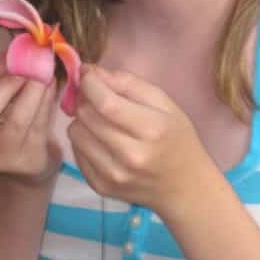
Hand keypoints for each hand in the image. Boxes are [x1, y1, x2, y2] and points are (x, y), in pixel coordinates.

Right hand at [0, 55, 62, 184]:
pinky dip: (47, 102)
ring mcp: (0, 158)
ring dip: (33, 90)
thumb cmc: (10, 124)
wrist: (25, 168)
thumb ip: (3, 77)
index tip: (13, 52)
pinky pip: (39, 126)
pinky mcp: (27, 162)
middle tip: (29, 65)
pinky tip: (52, 86)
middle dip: (7, 84)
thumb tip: (23, 43)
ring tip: (45, 72)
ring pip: (16, 119)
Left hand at [68, 65, 211, 210]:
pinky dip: (84, 140)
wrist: (184, 187)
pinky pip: (75, 153)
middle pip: (86, 116)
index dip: (90, 83)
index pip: (106, 103)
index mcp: (151, 129)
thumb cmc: (177, 139)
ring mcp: (113, 175)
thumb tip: (92, 72)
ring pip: (75, 133)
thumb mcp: (165, 104)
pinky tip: (101, 140)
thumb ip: (129, 83)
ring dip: (82, 120)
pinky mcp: (100, 186)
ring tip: (100, 120)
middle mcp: (130, 155)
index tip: (87, 73)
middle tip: (96, 96)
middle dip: (85, 99)